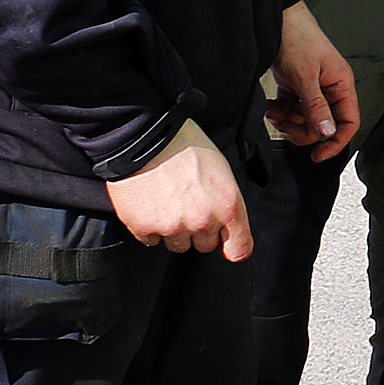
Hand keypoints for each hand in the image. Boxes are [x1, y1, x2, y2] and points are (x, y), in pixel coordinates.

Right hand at [103, 118, 252, 257]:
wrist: (144, 136)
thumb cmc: (183, 144)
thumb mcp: (220, 169)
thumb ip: (226, 201)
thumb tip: (226, 222)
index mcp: (227, 205)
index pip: (239, 248)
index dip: (232, 247)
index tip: (227, 245)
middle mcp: (202, 220)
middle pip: (205, 246)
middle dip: (198, 231)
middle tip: (187, 204)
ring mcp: (173, 227)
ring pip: (177, 245)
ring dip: (173, 230)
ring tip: (166, 201)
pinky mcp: (145, 228)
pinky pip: (150, 240)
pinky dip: (149, 226)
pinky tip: (149, 204)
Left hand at [265, 0, 358, 159]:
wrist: (277, 19)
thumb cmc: (297, 39)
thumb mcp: (306, 76)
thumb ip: (316, 107)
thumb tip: (327, 132)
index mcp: (341, 85)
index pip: (348, 122)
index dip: (336, 141)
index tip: (318, 155)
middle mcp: (329, 88)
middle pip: (323, 125)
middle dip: (302, 130)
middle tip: (285, 126)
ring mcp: (312, 88)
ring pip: (304, 119)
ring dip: (287, 121)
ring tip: (273, 112)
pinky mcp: (296, 85)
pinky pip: (291, 109)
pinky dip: (280, 111)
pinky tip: (270, 105)